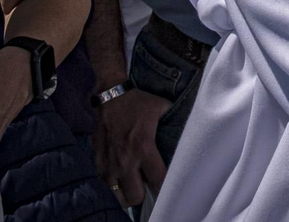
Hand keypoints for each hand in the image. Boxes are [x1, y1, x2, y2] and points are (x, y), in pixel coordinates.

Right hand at [94, 89, 169, 204]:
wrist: (111, 94)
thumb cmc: (138, 101)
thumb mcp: (161, 107)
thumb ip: (174, 120)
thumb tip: (190, 123)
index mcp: (144, 147)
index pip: (158, 180)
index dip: (164, 187)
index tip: (168, 186)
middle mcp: (126, 159)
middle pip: (135, 196)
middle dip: (143, 195)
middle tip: (148, 187)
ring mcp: (110, 162)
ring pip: (118, 194)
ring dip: (126, 193)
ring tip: (133, 186)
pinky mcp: (98, 159)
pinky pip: (105, 183)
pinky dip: (113, 184)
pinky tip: (120, 178)